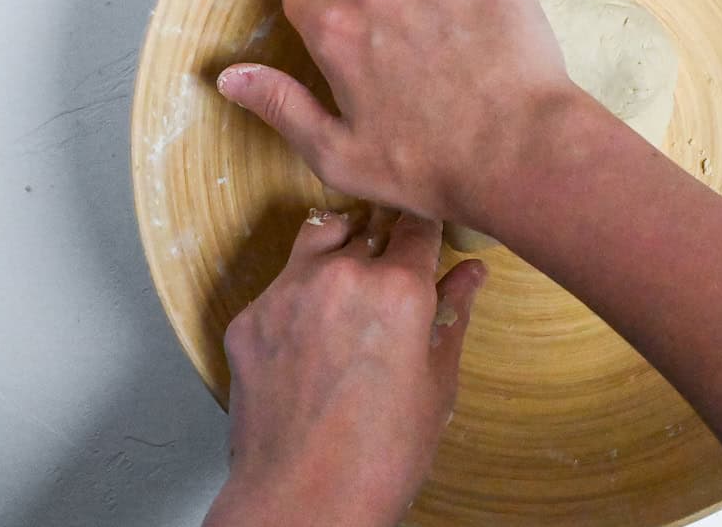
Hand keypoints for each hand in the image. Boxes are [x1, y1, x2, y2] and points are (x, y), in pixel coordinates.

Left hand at [203, 208, 485, 526]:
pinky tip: (312, 341)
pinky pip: (281, 285)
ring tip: (349, 294)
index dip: (426, 232)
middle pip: (369, 228)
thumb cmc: (381, 453)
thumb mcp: (437, 382)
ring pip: (319, 240)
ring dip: (339, 253)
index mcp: (398, 287)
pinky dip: (300, 298)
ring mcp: (287, 292)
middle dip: (384, 247)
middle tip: (392, 284)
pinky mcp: (249, 317)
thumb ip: (453, 314)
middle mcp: (340, 275)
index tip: (428, 243)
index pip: (417, 223)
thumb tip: (473, 273)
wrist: (304, 500)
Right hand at [215, 0, 576, 222]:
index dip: (321, 15)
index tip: (347, 40)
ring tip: (443, 17)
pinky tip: (477, 2)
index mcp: (334, 27)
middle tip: (405, 37)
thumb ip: (281, 107)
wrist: (522, 154)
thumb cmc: (430, 166)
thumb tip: (228, 76)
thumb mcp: (338, 155)